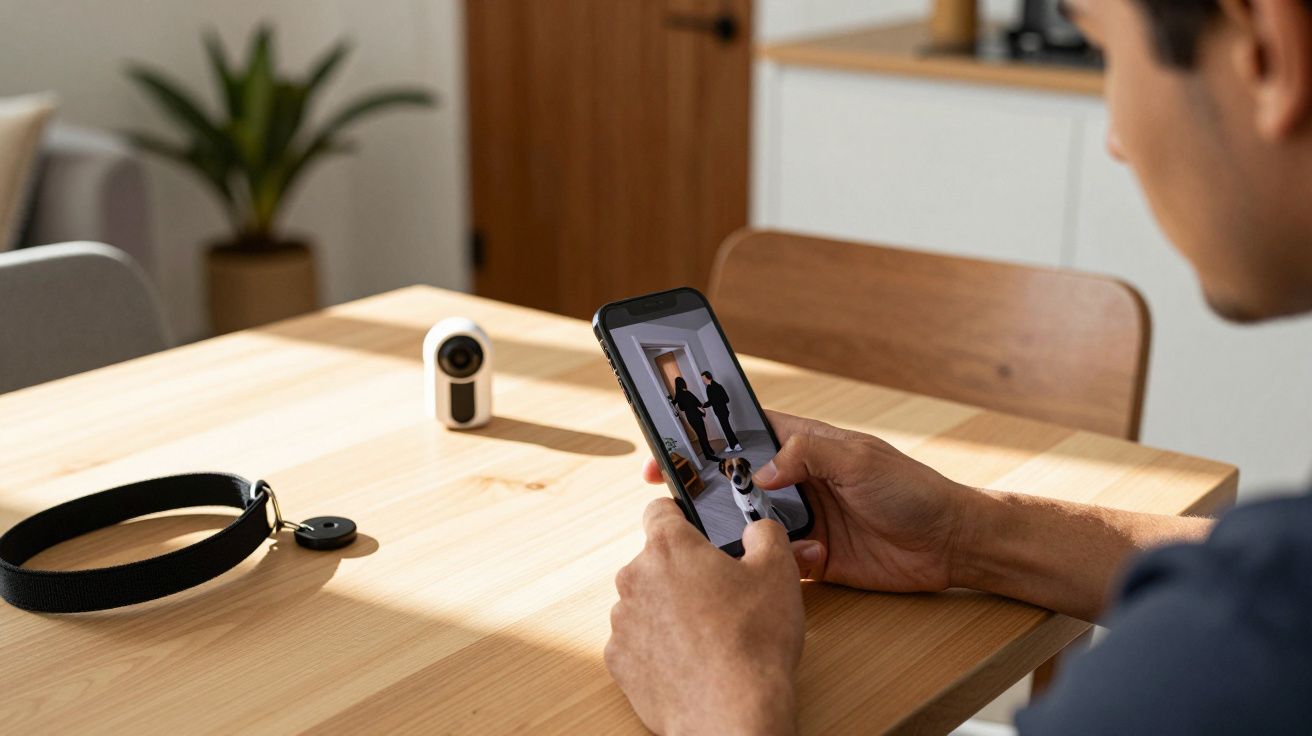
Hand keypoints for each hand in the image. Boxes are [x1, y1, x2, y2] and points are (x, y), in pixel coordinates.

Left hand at [606, 499, 802, 734]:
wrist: (732, 712)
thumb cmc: (754, 642)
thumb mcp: (777, 572)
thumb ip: (765, 534)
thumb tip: (757, 529)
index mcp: (670, 547)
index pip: (660, 510)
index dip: (680, 516)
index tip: (693, 528)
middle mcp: (635, 578)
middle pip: (655, 561)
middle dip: (682, 572)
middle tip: (718, 594)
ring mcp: (623, 621)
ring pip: (645, 602)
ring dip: (669, 610)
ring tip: (707, 634)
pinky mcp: (618, 660)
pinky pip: (637, 641)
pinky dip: (657, 646)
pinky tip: (690, 659)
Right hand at [641, 411, 972, 592]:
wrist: (950, 543)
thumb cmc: (912, 489)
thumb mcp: (858, 459)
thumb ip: (806, 455)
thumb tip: (758, 471)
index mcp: (805, 446)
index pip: (744, 433)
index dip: (705, 437)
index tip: (671, 446)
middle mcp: (798, 482)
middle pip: (737, 482)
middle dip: (709, 491)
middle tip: (681, 501)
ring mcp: (804, 520)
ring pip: (751, 526)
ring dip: (742, 533)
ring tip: (735, 538)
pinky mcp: (813, 558)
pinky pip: (776, 562)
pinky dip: (778, 565)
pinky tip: (809, 558)